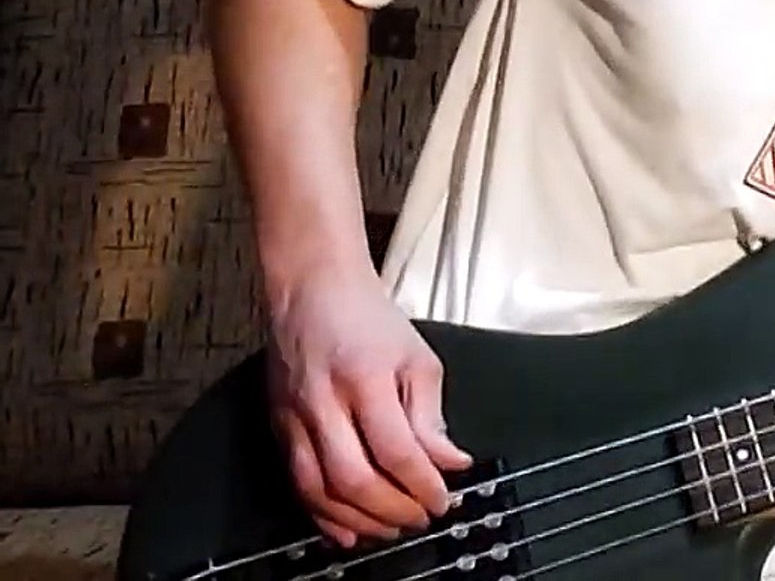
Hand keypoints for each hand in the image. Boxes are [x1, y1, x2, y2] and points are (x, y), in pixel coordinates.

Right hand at [266, 268, 472, 546]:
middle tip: (421, 518)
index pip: (396, 450)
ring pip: (319, 489)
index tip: (444, 500)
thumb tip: (451, 462)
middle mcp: (323, 402)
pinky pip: (297, 484)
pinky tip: (348, 530)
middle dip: (393, 509)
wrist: (312, 289)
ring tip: (392, 529)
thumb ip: (431, 415)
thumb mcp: (417, 358)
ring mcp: (294, 417)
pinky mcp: (277, 426)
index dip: (423, 484)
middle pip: (355, 478)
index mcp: (365, 378)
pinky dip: (322, 514)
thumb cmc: (369, 319)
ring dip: (360, 519)